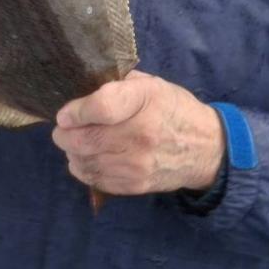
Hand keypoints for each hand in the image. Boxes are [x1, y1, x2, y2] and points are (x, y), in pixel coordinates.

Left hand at [52, 70, 224, 196]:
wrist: (206, 149)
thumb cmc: (174, 109)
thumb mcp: (152, 84)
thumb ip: (118, 84)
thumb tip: (83, 88)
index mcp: (145, 101)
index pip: (101, 108)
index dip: (75, 112)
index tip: (64, 114)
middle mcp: (141, 135)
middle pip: (85, 140)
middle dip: (64, 135)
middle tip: (63, 129)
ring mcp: (137, 164)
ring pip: (84, 162)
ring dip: (72, 152)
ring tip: (76, 143)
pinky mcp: (135, 185)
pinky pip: (95, 179)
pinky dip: (84, 168)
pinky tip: (89, 158)